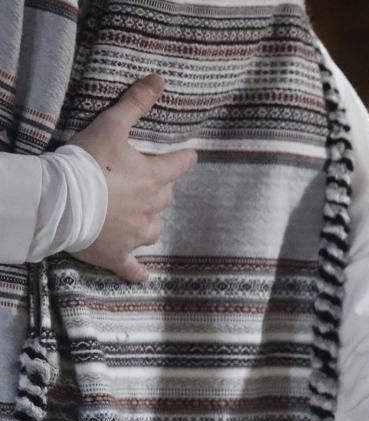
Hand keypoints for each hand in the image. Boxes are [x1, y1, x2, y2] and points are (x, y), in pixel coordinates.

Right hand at [70, 74, 196, 283]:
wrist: (61, 200)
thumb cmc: (87, 162)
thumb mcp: (111, 126)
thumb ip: (136, 103)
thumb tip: (160, 79)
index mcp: (154, 178)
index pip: (180, 165)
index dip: (184, 158)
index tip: (189, 156)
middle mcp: (152, 208)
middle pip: (165, 197)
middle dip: (158, 189)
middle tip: (142, 182)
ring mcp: (136, 235)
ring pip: (153, 230)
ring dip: (148, 223)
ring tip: (137, 218)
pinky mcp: (118, 255)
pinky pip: (132, 267)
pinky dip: (136, 271)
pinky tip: (141, 275)